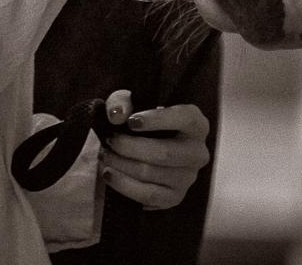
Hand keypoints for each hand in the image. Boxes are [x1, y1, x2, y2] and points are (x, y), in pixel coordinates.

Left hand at [96, 89, 209, 210]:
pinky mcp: (175, 198)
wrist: (142, 149)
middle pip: (164, 153)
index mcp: (196, 124)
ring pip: (152, 174)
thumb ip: (122, 102)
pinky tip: (109, 174)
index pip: (185, 119)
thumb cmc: (141, 121)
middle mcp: (197, 153)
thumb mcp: (131, 104)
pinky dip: (124, 185)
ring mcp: (188, 178)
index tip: (131, 121)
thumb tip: (116, 114)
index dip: (158, 120)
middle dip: (129, 147)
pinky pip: (148, 195)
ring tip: (104, 156)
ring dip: (121, 165)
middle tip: (109, 140)